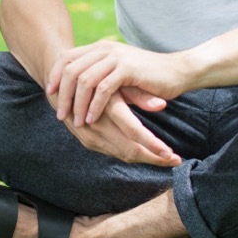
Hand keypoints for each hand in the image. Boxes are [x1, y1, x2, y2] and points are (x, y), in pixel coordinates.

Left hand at [47, 39, 185, 126]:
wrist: (177, 71)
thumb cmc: (146, 76)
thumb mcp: (117, 72)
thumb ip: (98, 74)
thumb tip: (73, 89)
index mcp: (99, 48)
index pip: (67, 58)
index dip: (55, 75)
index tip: (50, 94)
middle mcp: (105, 49)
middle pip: (71, 70)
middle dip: (63, 94)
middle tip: (60, 114)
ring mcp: (116, 58)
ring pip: (85, 80)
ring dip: (78, 103)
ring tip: (76, 121)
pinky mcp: (128, 69)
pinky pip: (103, 89)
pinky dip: (94, 105)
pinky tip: (92, 118)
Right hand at [51, 91, 180, 165]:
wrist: (62, 81)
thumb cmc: (96, 76)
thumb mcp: (118, 82)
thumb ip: (139, 94)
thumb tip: (161, 105)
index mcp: (107, 107)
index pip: (134, 132)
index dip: (154, 145)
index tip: (174, 155)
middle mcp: (96, 125)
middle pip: (130, 150)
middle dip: (154, 158)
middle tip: (175, 160)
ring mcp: (89, 136)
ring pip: (122, 154)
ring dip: (144, 158)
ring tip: (166, 159)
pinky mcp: (86, 141)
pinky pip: (113, 152)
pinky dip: (130, 154)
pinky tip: (146, 154)